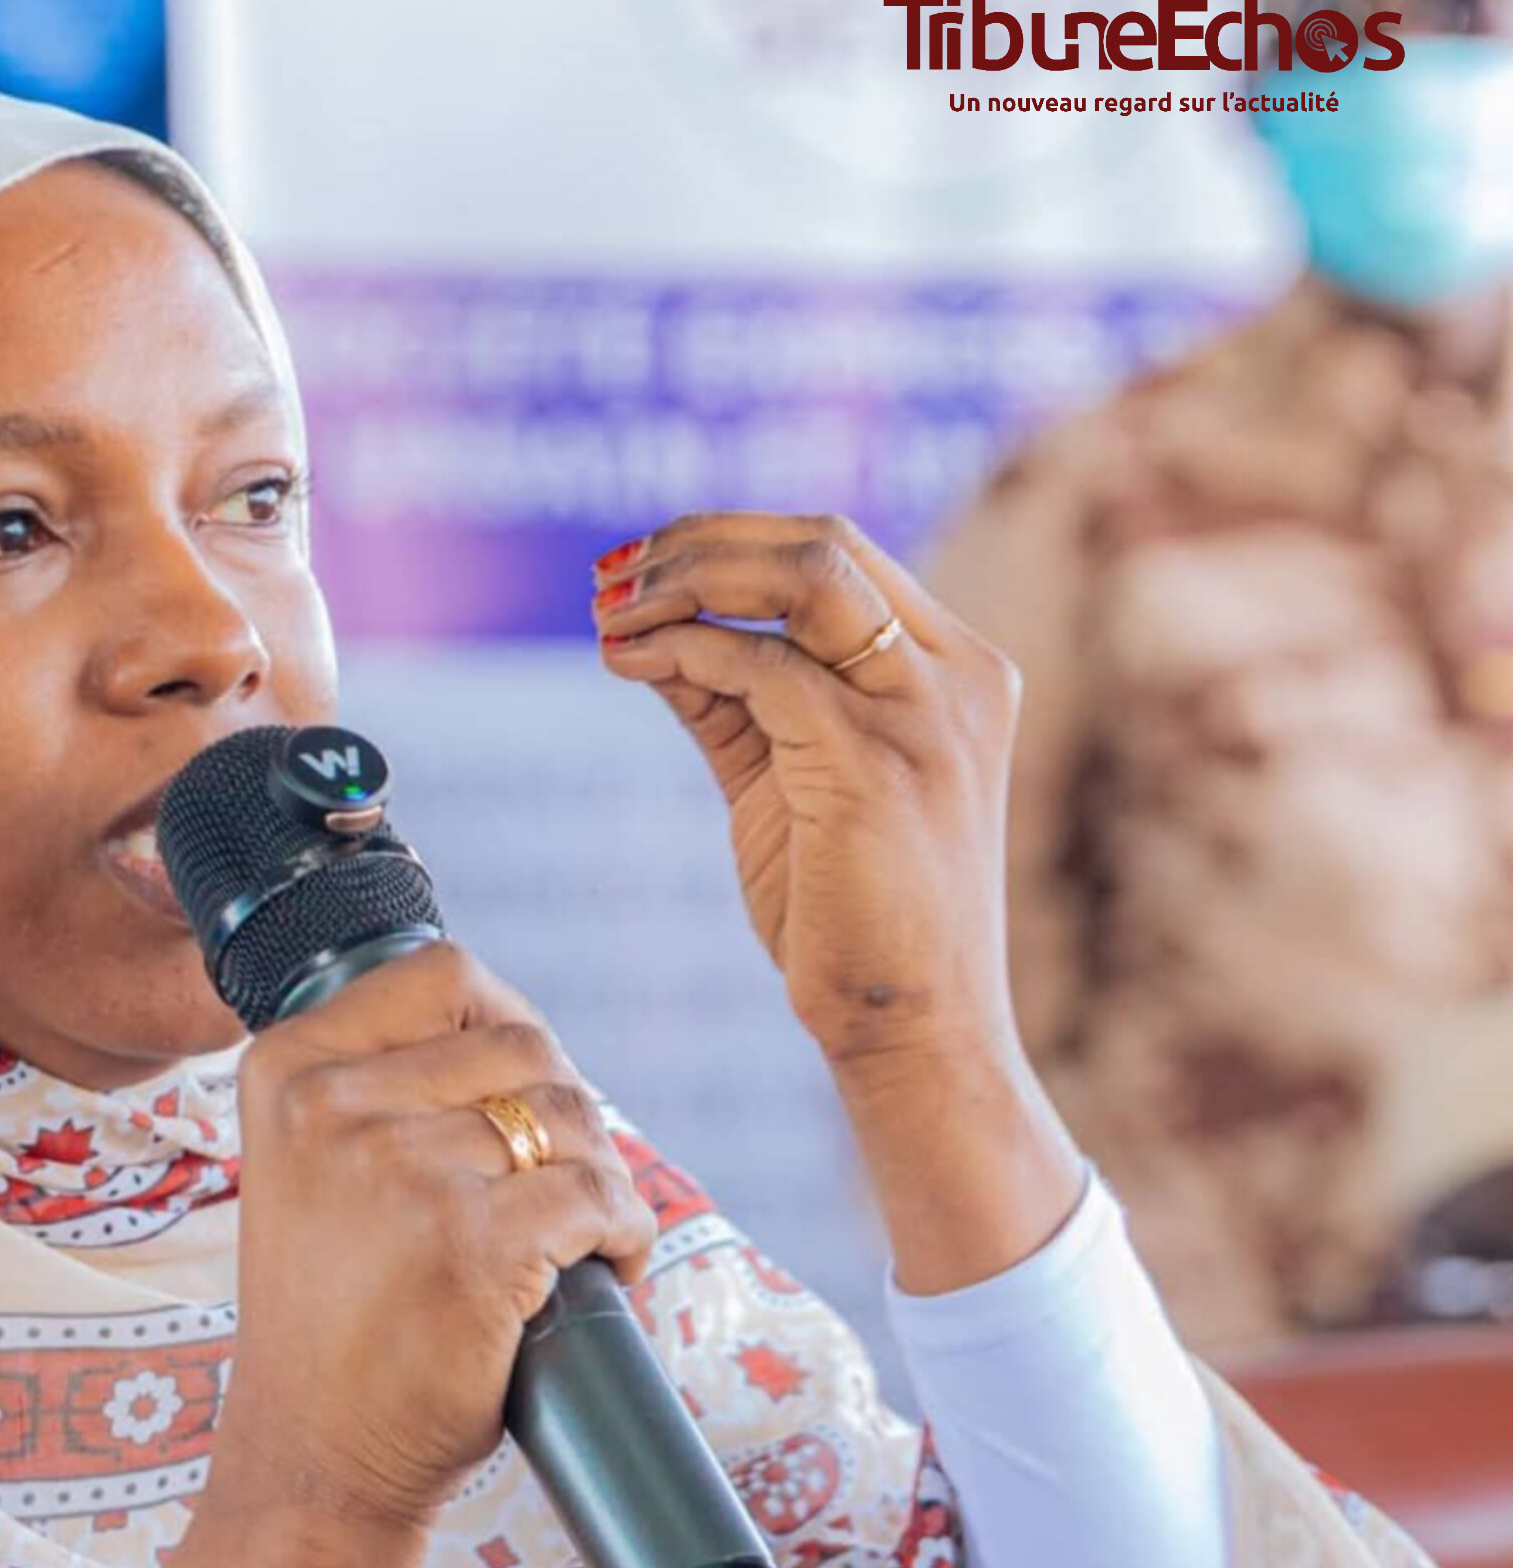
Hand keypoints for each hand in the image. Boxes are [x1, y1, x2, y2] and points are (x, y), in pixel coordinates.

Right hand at [210, 941, 658, 1540]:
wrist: (313, 1455)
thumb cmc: (328, 1317)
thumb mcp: (308, 1169)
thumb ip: (373, 1088)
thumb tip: (514, 1029)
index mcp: (287, 1070)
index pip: (442, 975)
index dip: (510, 1022)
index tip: (526, 1087)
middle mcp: (331, 1106)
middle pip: (522, 1046)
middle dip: (566, 1114)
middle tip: (563, 1185)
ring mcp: (400, 1171)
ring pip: (567, 1119)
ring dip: (601, 1176)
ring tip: (583, 1235)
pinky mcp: (471, 1244)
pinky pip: (595, 1197)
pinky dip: (624, 1235)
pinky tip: (607, 1269)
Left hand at [592, 511, 1021, 1073]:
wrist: (911, 1028)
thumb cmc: (850, 917)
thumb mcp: (789, 784)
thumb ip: (738, 706)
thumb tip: (655, 641)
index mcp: (953, 669)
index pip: (840, 554)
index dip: (729, 539)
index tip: (638, 564)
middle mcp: (956, 675)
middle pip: (824, 543)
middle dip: (701, 542)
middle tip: (612, 577)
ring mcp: (925, 715)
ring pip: (805, 579)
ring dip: (688, 581)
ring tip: (611, 611)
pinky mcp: (875, 765)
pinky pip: (766, 669)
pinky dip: (686, 651)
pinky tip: (629, 663)